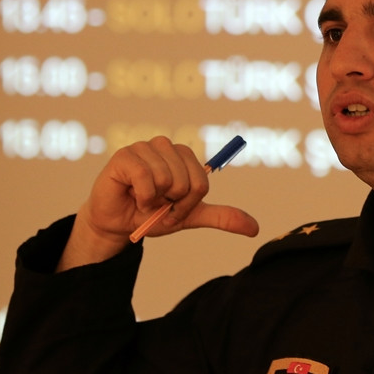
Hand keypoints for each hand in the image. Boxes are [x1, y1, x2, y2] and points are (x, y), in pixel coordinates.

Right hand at [59, 136, 258, 270]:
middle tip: (155, 203)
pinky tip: (132, 195)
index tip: (172, 207)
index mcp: (184, 156)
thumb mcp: (190, 216)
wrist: (119, 224)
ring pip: (167, 179)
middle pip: (186, 182)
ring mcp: (144, 147)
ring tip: (142, 198)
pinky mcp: (125, 155)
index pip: (202, 184)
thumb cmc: (152, 215)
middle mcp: (165, 145)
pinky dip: (142, 197)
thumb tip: (254, 228)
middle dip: (171, 203)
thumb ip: (221, 217)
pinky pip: (146, 179)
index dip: (187, 204)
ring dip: (154, 200)